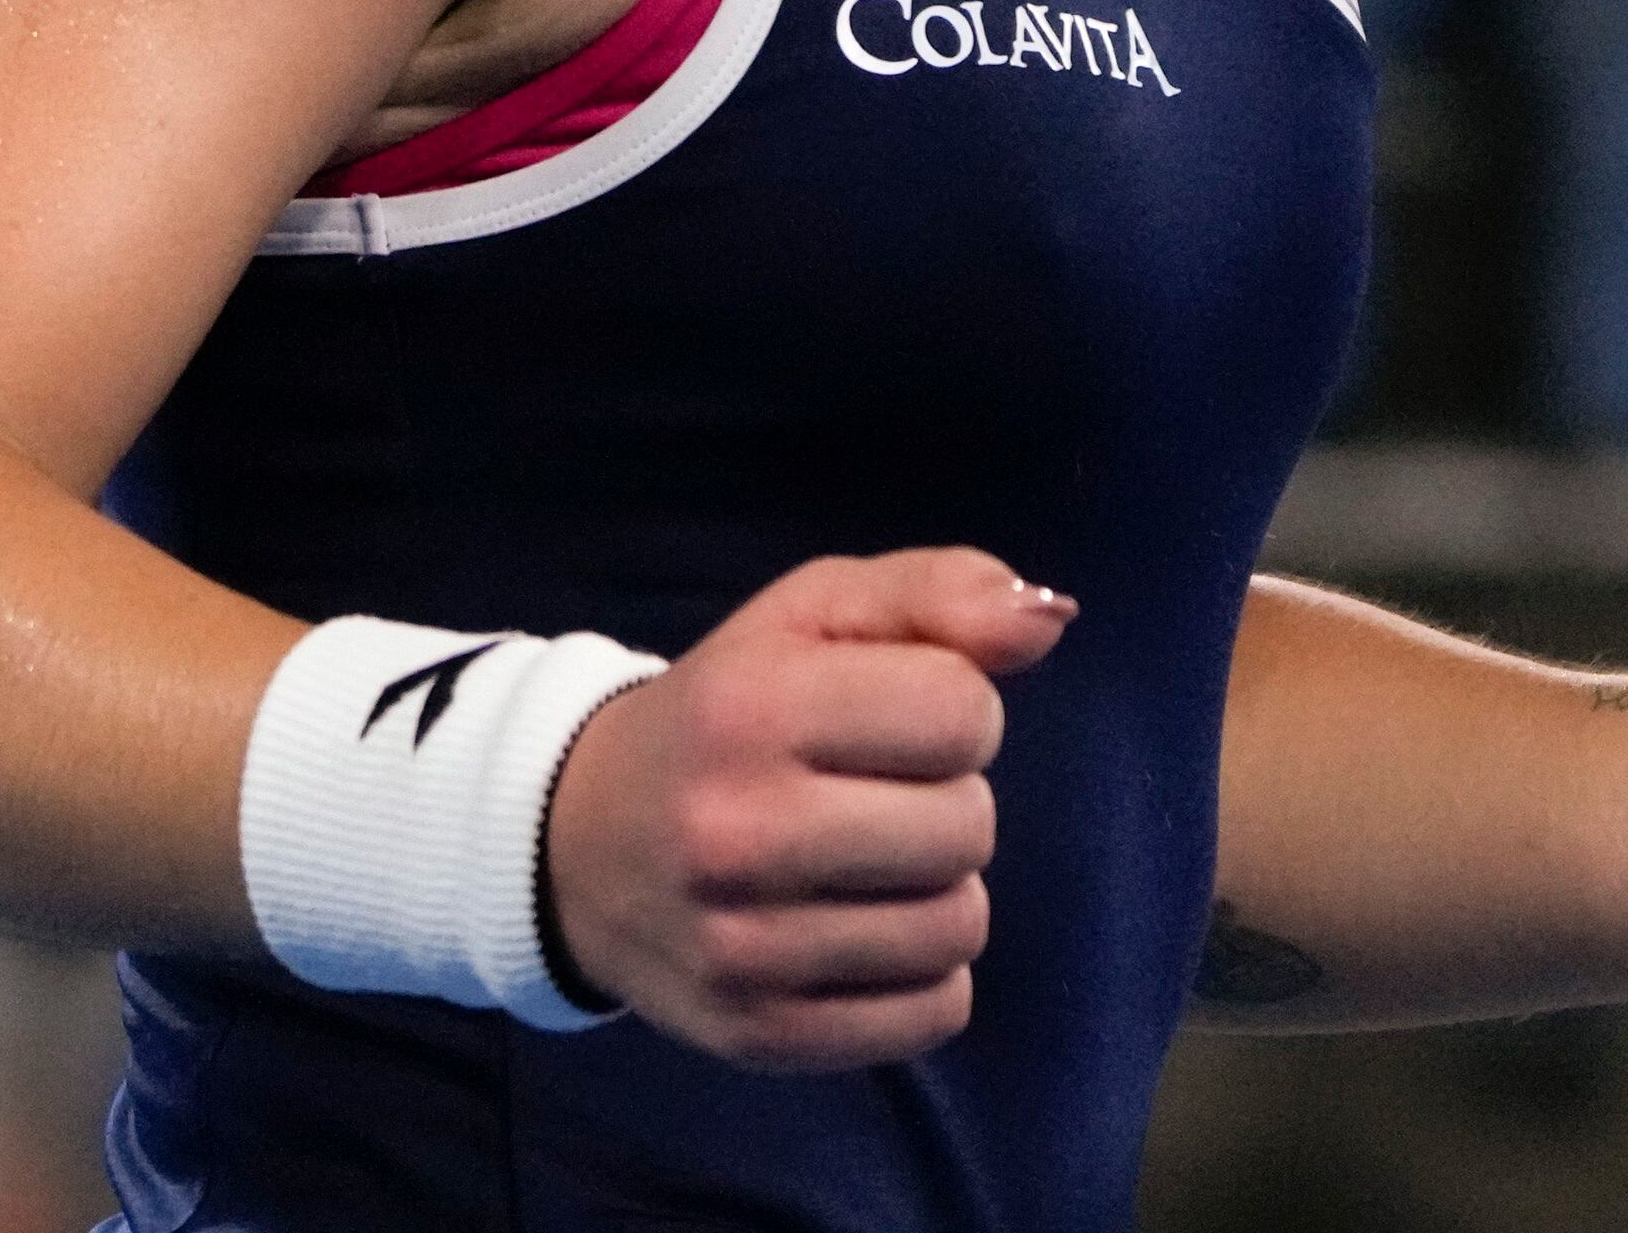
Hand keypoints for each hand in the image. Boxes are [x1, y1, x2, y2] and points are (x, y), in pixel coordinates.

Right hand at [540, 549, 1071, 1067]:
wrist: (578, 843)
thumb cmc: (727, 710)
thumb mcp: (813, 613)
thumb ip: (940, 592)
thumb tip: (1050, 617)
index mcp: (751, 708)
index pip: (963, 712)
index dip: (953, 708)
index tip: (893, 718)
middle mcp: (736, 832)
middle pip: (968, 826)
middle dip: (946, 799)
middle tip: (874, 794)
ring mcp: (743, 948)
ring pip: (958, 927)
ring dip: (938, 889)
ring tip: (869, 863)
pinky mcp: (761, 1034)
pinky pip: (934, 1015)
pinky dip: (924, 976)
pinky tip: (863, 932)